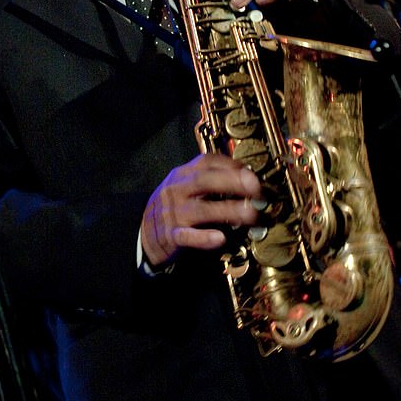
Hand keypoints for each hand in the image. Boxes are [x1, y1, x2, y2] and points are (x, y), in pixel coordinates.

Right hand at [140, 152, 262, 267]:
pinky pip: (186, 236)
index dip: (230, 165)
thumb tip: (247, 177)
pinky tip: (220, 238)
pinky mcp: (170, 236)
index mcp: (182, 175)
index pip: (206, 162)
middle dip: (232, 182)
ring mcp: (172, 213)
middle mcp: (177, 190)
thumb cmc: (174, 207)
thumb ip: (211, 181)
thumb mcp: (187, 187)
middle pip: (204, 181)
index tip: (251, 172)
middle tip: (256, 188)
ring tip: (250, 214)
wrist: (144, 232)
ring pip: (200, 210)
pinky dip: (203, 237)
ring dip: (228, 210)